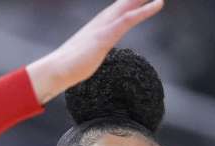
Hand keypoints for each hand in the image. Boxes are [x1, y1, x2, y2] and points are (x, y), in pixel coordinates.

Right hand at [26, 0, 165, 102]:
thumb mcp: (86, 57)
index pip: (118, 9)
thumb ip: (92, 53)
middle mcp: (101, 22)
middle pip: (124, 3)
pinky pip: (129, 19)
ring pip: (129, 6)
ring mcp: (103, 27)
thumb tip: (90, 59)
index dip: (131, 2)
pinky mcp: (105, 35)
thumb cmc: (68, 67)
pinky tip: (158, 3)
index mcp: (98, 26)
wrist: (56, 69)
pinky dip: (144, 10)